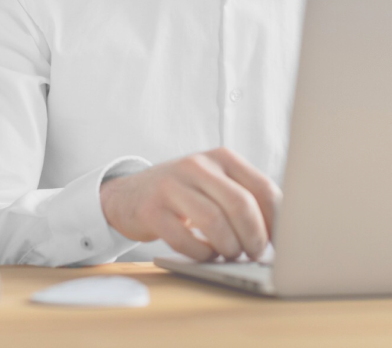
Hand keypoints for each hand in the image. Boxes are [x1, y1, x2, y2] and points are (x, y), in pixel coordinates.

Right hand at [100, 147, 280, 260]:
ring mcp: (172, 185)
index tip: (279, 241)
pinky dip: (201, 254)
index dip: (276, 220)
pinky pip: (184, 239)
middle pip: (239, 203)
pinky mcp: (152, 210)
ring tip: (232, 255)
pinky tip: (206, 255)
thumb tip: (281, 231)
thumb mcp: (215, 183)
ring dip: (229, 247)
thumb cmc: (186, 193)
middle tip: (256, 253)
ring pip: (213, 221)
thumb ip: (245, 197)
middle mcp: (197, 165)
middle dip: (254, 236)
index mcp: (221, 157)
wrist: (131, 193)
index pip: (262, 187)